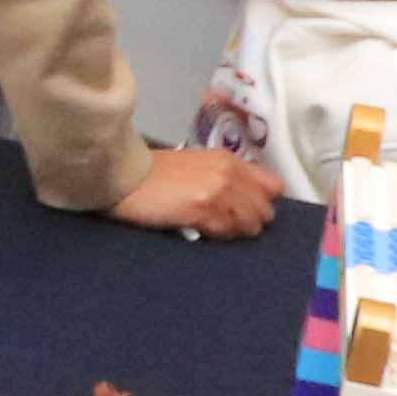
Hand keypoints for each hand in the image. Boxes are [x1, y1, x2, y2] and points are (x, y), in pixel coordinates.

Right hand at [110, 144, 284, 241]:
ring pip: (250, 225)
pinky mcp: (203, 210)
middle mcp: (229, 174)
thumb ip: (226, 178)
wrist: (122, 178)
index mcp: (228, 160)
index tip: (248, 209)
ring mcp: (218, 192)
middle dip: (250, 220)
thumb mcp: (197, 166)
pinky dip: (216, 235)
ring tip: (211, 226)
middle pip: (266, 211)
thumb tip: (246, 201)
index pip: (274, 187)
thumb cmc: (152, 175)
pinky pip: (226, 232)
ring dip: (233, 230)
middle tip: (227, 222)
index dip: (263, 202)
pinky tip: (199, 228)